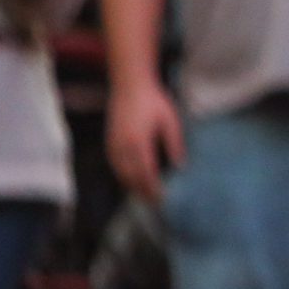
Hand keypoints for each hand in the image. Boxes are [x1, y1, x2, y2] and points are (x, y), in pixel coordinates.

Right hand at [106, 76, 185, 201]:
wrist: (129, 84)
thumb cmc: (154, 101)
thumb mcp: (170, 121)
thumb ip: (174, 144)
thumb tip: (180, 166)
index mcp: (139, 142)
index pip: (146, 173)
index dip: (153, 188)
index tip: (162, 200)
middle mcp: (123, 146)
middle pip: (131, 177)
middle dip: (142, 192)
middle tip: (155, 204)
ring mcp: (113, 144)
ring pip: (121, 173)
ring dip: (132, 186)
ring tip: (145, 196)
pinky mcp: (109, 141)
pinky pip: (115, 165)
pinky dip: (123, 176)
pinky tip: (133, 180)